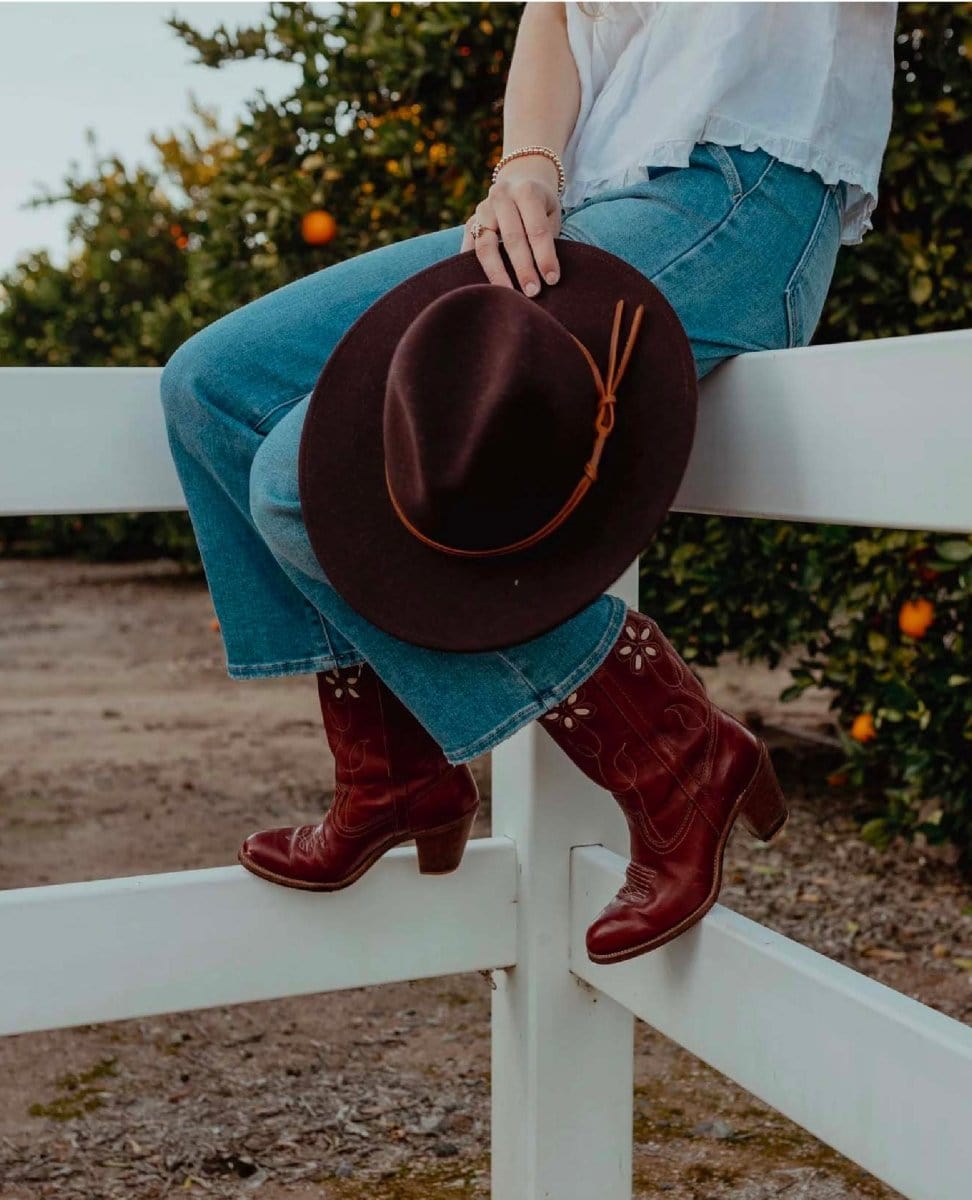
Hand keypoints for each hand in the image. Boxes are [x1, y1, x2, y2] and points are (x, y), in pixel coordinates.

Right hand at [460, 157, 562, 295]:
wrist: (519, 180)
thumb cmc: (541, 206)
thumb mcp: (551, 212)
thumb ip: (547, 237)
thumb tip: (546, 275)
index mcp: (526, 191)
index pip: (537, 229)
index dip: (545, 257)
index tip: (552, 280)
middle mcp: (501, 196)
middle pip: (512, 238)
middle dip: (523, 269)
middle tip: (533, 293)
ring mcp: (482, 209)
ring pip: (486, 246)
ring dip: (497, 273)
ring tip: (507, 294)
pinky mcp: (470, 223)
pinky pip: (469, 250)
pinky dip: (474, 269)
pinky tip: (483, 287)